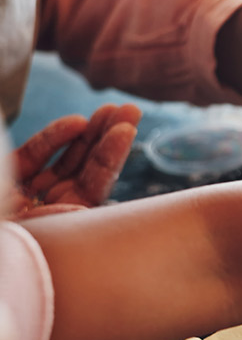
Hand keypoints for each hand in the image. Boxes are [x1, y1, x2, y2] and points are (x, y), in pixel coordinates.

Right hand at [9, 104, 139, 218]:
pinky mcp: (12, 175)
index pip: (96, 186)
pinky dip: (54, 137)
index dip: (111, 158)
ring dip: (90, 133)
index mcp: (64, 222)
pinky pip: (36, 154)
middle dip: (109, 138)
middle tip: (131, 111)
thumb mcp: (33, 231)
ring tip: (111, 109)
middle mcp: (54, 207)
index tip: (127, 130)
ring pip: (69, 158)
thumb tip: (83, 210)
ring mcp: (34, 191)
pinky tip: (76, 122)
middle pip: (89, 169)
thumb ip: (56, 219)